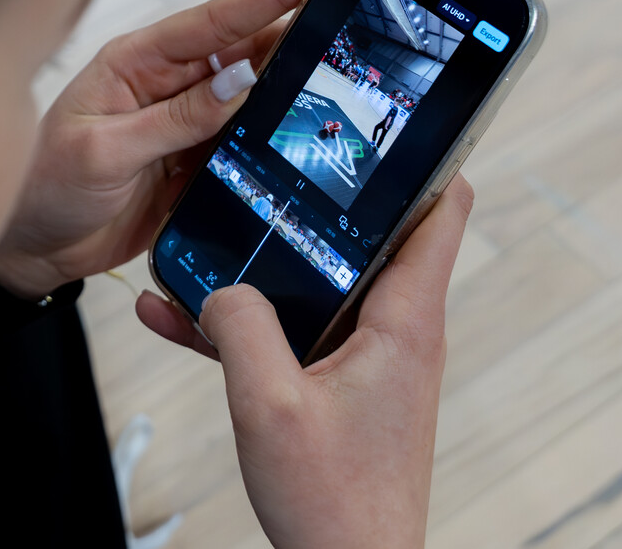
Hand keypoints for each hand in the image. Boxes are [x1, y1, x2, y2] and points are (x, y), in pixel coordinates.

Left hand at [0, 0, 329, 297]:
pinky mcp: (197, 166)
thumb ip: (174, 118)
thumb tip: (241, 80)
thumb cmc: (43, 187)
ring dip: (297, 86)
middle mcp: (168, 85)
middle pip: (248, 50)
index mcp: (138, 62)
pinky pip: (248, 146)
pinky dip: (278, 141)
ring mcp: (187, 126)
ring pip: (256, 98)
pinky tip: (312, 133)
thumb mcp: (104, 149)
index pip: (216, 19)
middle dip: (302, 27)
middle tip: (358, 5)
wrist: (28, 251)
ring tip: (352, 64)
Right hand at [137, 175, 473, 548]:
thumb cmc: (335, 505)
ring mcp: (370, 356)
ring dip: (265, 263)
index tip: (382, 116)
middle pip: (370, 231)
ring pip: (319, 282)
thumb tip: (222, 286)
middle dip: (317, 196)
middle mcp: (397, 328)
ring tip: (202, 238)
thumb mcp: (270, 406)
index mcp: (403, 318)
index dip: (424, 153)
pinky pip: (294, 332)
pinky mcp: (341, 384)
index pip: (441, 207)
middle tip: (268, 157)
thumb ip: (241, 328)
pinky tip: (180, 316)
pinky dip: (249, 321)